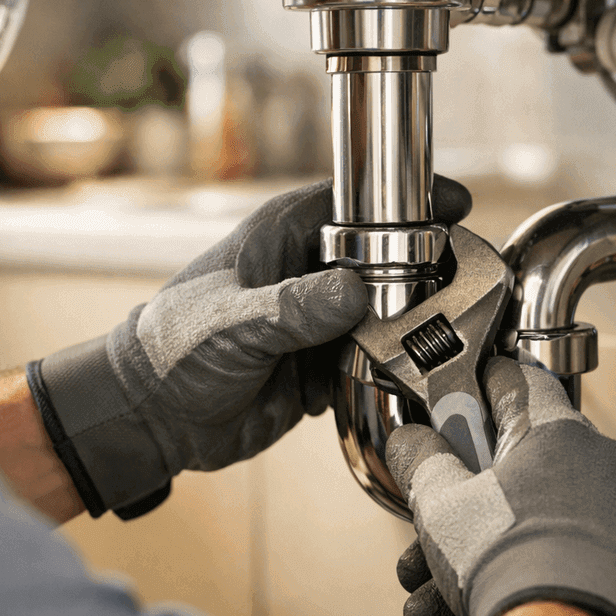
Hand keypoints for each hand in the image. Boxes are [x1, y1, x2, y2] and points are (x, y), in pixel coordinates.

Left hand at [29, 176, 472, 517]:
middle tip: (461, 290)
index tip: (456, 206)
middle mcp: (308, 270)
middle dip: (424, 271)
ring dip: (413, 326)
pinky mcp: (324, 363)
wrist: (153, 416)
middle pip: (388, 256)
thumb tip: (353, 295)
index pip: (358, 200)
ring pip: (388, 310)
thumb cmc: (172, 349)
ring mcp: (320, 318)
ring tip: (445, 339)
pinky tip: (412, 376)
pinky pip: (375, 358)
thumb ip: (291, 309)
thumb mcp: (231, 324)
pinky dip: (392, 368)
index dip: (408, 199)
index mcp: (283, 235)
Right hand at [385, 357, 615, 615]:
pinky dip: (548, 592)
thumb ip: (421, 460)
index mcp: (559, 435)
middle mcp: (608, 468)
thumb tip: (411, 440)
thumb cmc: (510, 565)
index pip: (518, 384)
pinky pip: (590, 572)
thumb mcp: (439, 505)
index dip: (482, 393)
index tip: (462, 409)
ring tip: (443, 611)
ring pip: (550, 534)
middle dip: (469, 521)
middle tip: (432, 553)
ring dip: (493, 567)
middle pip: (524, 480)